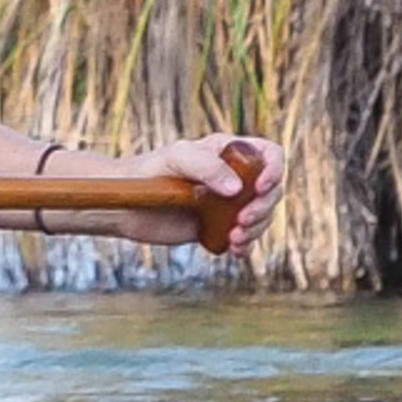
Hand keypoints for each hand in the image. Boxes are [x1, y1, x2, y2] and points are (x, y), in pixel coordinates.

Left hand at [153, 129, 283, 250]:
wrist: (126, 204)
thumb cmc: (149, 171)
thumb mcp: (177, 159)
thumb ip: (206, 166)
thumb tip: (237, 189)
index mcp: (229, 152)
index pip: (270, 154)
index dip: (274, 170)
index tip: (260, 188)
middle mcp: (234, 176)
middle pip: (271, 190)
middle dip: (263, 207)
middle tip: (241, 221)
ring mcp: (228, 203)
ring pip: (262, 215)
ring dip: (256, 229)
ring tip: (234, 237)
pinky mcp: (219, 227)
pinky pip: (245, 237)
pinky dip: (246, 245)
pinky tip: (234, 249)